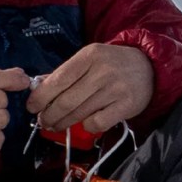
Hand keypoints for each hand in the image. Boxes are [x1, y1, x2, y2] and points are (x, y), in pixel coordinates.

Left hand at [26, 43, 154, 136]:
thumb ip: (65, 73)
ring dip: (63, 124)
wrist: (150, 67)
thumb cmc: (113, 64)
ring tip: (57, 125)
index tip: (31, 107)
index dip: (40, 97)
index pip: (57, 80)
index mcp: (89, 56)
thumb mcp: (90, 59)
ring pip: (79, 114)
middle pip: (65, 101)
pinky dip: (88, 126)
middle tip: (43, 121)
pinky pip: (97, 123)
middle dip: (49, 115)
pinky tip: (87, 122)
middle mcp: (102, 71)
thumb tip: (37, 88)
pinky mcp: (126, 106)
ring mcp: (115, 89)